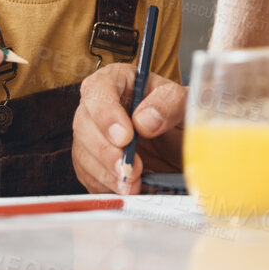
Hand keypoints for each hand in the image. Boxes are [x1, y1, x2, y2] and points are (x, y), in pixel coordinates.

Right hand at [72, 62, 185, 194]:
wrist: (185, 148)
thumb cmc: (182, 118)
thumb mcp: (185, 103)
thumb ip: (169, 104)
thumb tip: (145, 120)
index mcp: (119, 81)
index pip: (98, 88)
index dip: (106, 113)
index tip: (125, 136)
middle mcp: (100, 106)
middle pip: (85, 124)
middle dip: (106, 151)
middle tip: (130, 168)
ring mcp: (93, 135)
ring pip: (83, 152)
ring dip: (106, 172)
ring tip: (133, 184)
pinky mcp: (93, 162)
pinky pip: (88, 175)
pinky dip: (106, 185)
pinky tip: (126, 188)